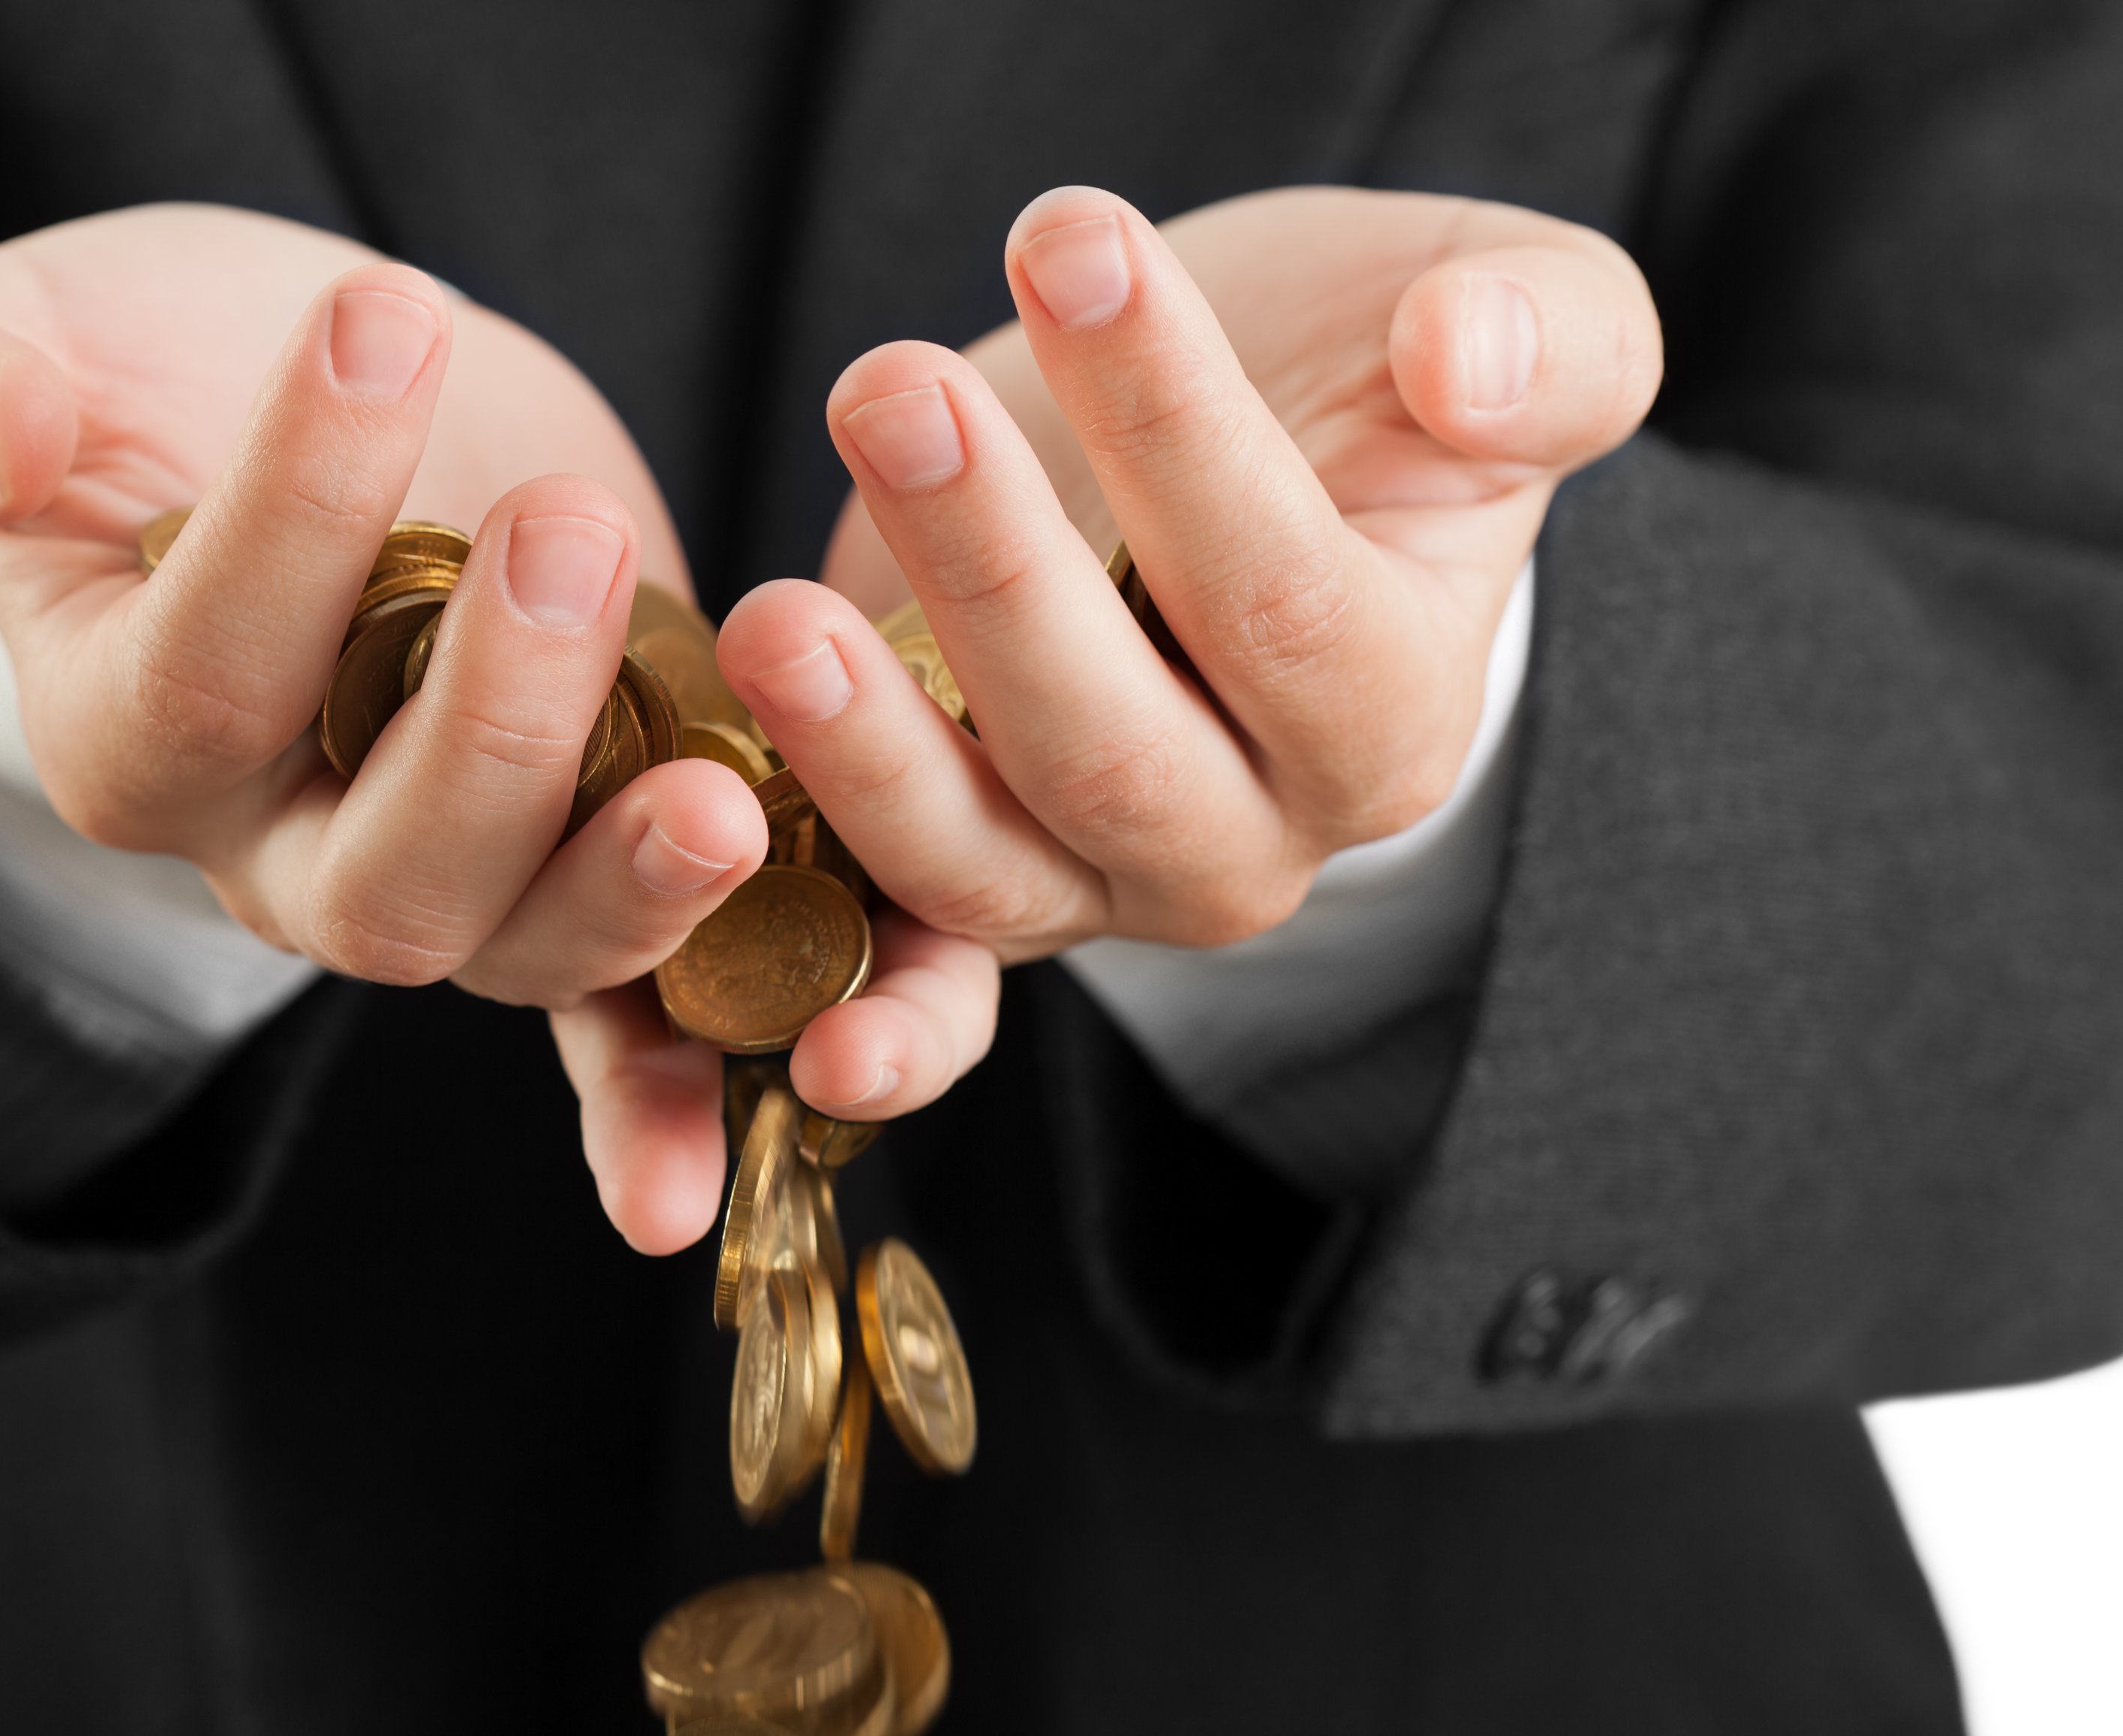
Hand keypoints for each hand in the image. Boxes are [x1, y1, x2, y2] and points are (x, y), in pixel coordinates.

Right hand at [0, 205, 777, 1242]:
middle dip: (485, 726)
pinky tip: (744, 1138)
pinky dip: (669, 1096)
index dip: (294, 510)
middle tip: (564, 533)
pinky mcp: (567, 868)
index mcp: (125, 731)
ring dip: (625, 888)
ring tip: (724, 791)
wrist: (307, 417)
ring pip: (516, 948)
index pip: (207, 661)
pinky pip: (617, 1031)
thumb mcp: (11, 339)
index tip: (382, 310)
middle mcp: (273, 849)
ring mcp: (430, 879)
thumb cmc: (138, 380)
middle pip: (379, 871)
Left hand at [730, 186, 1660, 995]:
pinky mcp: (967, 887)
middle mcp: (1246, 840)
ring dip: (867, 753)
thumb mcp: (1509, 312)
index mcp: (1387, 716)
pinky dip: (823, 975)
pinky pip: (898, 963)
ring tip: (772, 613)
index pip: (1281, 601)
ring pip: (980, 864)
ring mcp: (1095, 884)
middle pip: (1113, 749)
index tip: (1074, 238)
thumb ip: (1551, 340)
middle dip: (995, 574)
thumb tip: (1475, 357)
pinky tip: (706, 936)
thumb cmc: (1373, 386)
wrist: (1241, 465)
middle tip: (889, 387)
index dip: (1178, 432)